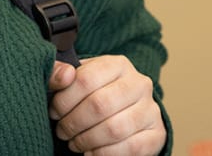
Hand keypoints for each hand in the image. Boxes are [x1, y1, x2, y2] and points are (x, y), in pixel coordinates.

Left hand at [47, 55, 165, 155]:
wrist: (124, 110)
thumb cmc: (94, 94)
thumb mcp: (75, 79)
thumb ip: (58, 74)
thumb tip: (64, 75)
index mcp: (118, 64)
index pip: (86, 79)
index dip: (64, 100)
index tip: (54, 112)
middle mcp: (139, 84)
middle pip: (100, 105)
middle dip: (74, 123)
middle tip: (62, 131)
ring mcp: (151, 109)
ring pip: (114, 129)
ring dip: (87, 140)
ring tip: (74, 143)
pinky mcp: (157, 134)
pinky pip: (131, 148)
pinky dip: (105, 154)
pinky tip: (91, 153)